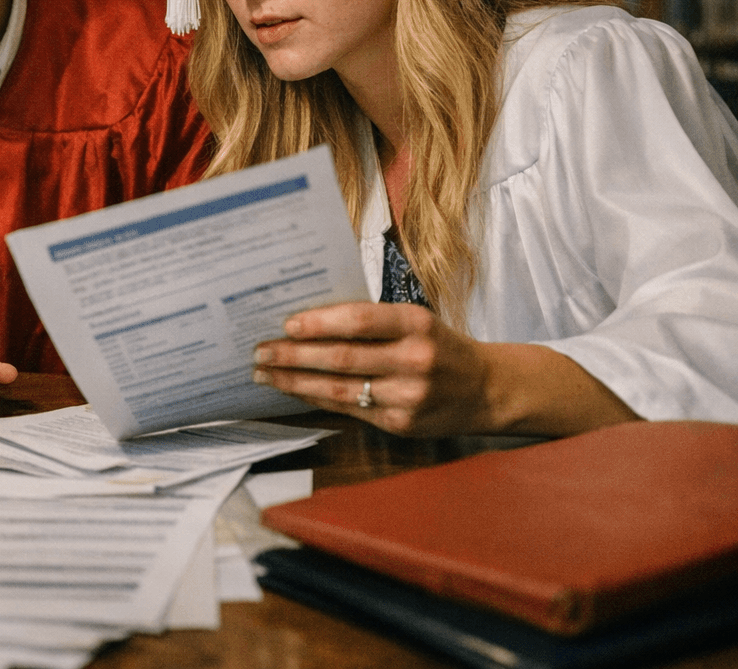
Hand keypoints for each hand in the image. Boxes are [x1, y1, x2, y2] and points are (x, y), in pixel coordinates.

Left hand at [251, 302, 492, 435]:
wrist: (486, 390)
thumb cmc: (438, 347)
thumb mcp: (416, 321)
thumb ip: (371, 321)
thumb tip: (307, 320)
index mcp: (417, 324)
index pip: (360, 321)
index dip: (319, 323)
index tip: (286, 324)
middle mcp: (414, 360)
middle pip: (342, 358)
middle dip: (293, 355)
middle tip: (259, 351)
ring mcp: (408, 397)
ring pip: (339, 389)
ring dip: (294, 381)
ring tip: (264, 373)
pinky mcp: (400, 425)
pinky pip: (347, 410)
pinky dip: (315, 398)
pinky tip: (292, 390)